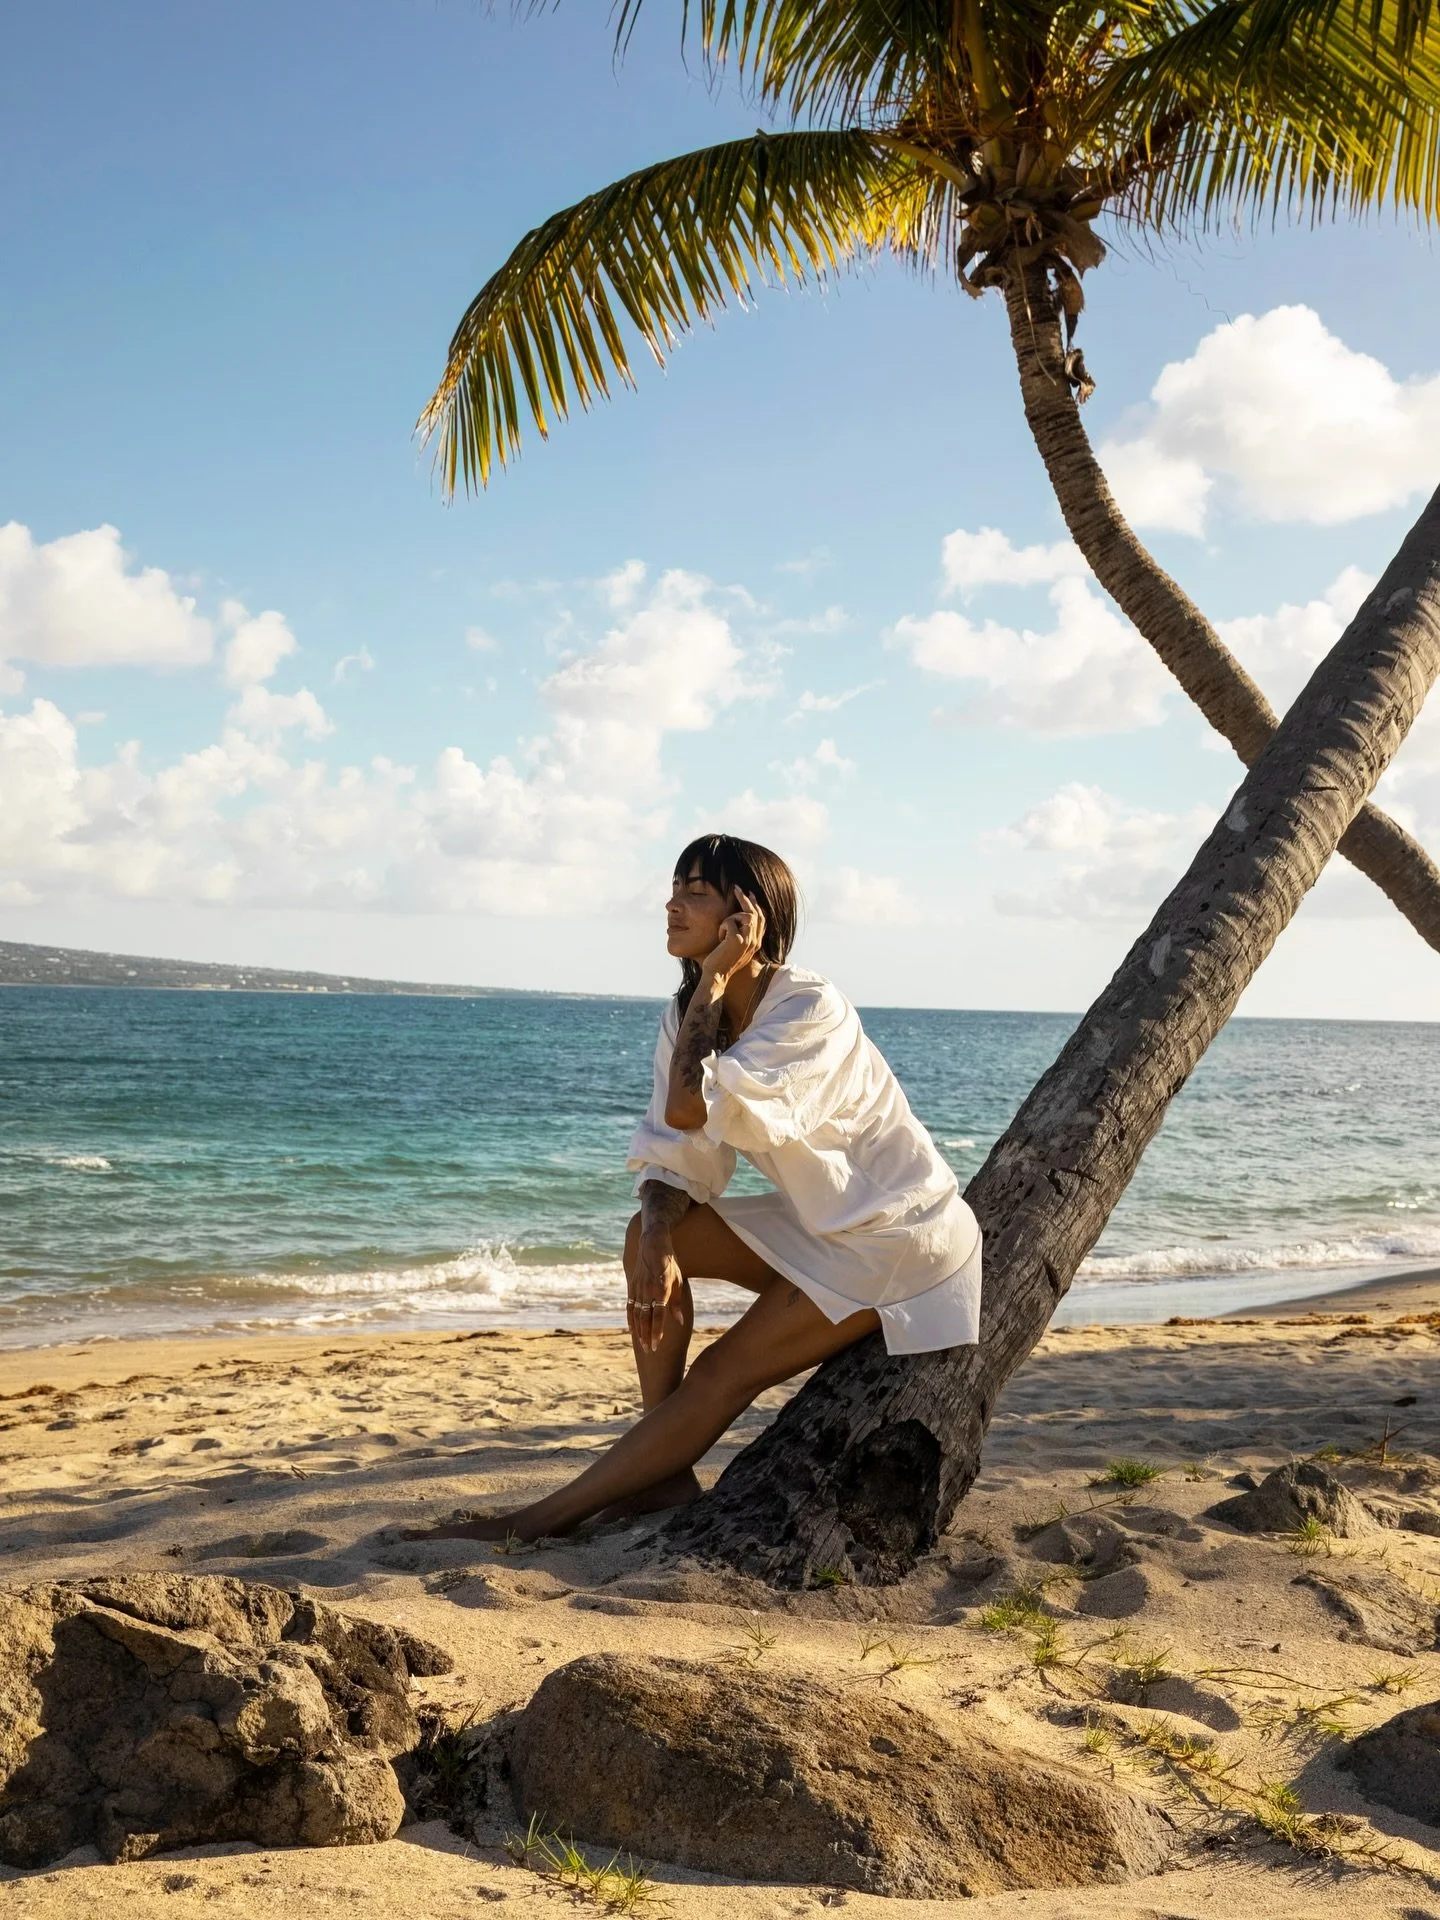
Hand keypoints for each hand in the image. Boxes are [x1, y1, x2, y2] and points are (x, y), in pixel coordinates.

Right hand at [628, 1229, 684, 1352]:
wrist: (653, 1244)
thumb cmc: (670, 1263)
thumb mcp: (679, 1281)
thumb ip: (677, 1303)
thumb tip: (678, 1322)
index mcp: (662, 1289)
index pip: (658, 1315)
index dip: (657, 1331)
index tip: (657, 1345)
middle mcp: (648, 1290)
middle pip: (646, 1318)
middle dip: (647, 1336)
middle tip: (649, 1351)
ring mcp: (638, 1288)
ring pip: (636, 1314)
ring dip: (639, 1331)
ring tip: (642, 1344)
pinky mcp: (632, 1286)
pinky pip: (630, 1306)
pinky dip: (630, 1319)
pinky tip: (632, 1329)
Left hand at [702, 886, 765, 986]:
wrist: (717, 975)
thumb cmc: (722, 962)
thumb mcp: (736, 948)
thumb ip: (741, 936)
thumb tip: (739, 920)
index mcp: (756, 943)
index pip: (762, 920)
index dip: (757, 906)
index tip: (750, 895)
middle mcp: (755, 941)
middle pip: (756, 913)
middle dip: (746, 899)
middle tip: (737, 889)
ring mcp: (747, 940)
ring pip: (745, 915)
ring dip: (732, 917)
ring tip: (723, 930)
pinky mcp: (736, 939)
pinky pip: (729, 921)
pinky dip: (722, 927)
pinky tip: (720, 938)